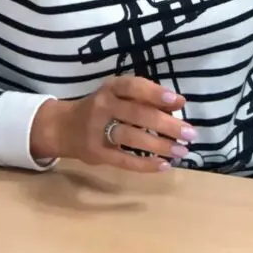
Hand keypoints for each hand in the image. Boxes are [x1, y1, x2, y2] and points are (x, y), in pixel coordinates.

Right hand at [29, 76, 193, 172]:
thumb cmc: (101, 109)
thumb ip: (143, 99)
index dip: (155, 93)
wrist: (62, 127)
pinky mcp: (96, 153)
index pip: (133, 87)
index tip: (177, 101)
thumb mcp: (117, 97)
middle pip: (137, 114)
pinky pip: (123, 160)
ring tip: (181, 151)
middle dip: (167, 125)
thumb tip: (177, 106)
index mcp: (110, 89)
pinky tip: (164, 165)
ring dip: (160, 145)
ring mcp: (96, 130)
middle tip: (190, 133)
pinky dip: (145, 164)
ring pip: (131, 137)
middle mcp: (102, 106)